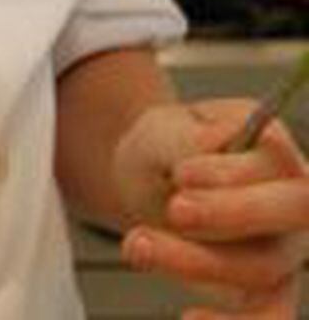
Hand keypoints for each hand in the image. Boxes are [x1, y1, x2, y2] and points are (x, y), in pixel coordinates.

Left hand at [112, 99, 308, 317]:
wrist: (153, 183)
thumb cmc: (164, 149)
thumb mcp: (162, 130)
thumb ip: (184, 140)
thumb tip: (207, 154)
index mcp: (273, 148)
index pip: (276, 162)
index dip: (234, 174)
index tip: (182, 173)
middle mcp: (292, 201)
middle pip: (293, 212)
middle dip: (233, 213)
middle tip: (175, 209)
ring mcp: (284, 249)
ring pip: (264, 268)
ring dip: (198, 262)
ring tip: (137, 245)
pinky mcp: (267, 291)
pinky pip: (268, 317)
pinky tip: (190, 319)